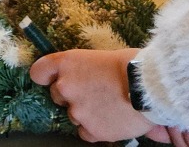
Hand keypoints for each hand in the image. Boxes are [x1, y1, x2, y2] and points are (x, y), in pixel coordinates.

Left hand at [30, 49, 158, 144]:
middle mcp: (66, 87)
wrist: (149, 87)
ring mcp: (77, 111)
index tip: (52, 79)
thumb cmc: (131, 65)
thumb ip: (86, 69)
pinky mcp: (91, 130)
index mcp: (68, 63)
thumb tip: (84, 78)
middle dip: (72, 95)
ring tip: (109, 106)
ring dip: (86, 112)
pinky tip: (111, 120)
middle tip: (93, 93)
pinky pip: (85, 132)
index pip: (39, 72)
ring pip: (73, 115)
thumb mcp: (103, 57)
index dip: (46, 77)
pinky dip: (96, 129)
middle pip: (57, 95)